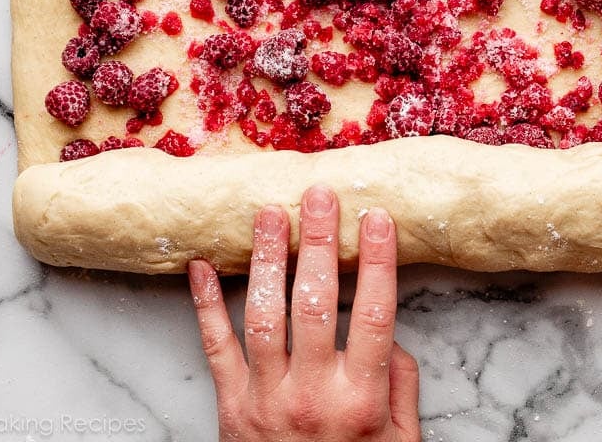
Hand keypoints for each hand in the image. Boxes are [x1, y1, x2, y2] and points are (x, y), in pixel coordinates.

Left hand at [188, 185, 420, 441]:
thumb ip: (401, 388)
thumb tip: (392, 338)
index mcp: (361, 400)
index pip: (375, 313)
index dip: (377, 260)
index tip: (377, 216)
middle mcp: (312, 393)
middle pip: (316, 302)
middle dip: (318, 242)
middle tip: (319, 194)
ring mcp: (265, 398)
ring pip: (263, 314)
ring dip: (265, 258)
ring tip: (268, 213)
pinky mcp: (230, 408)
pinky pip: (214, 347)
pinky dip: (204, 304)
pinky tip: (199, 265)